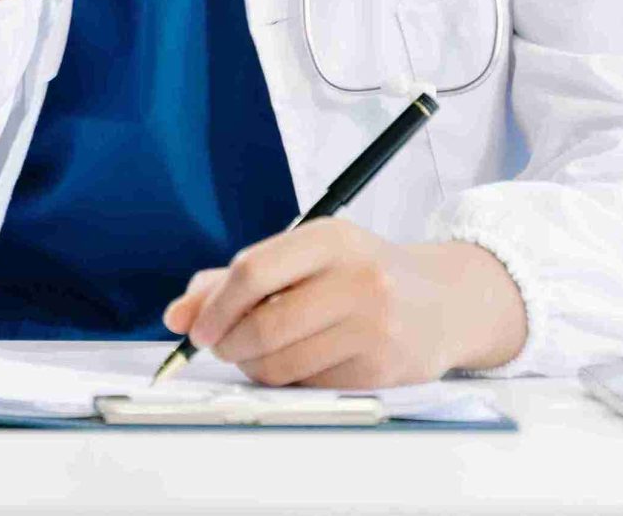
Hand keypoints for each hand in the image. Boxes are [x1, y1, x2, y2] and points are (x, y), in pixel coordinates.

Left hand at [161, 222, 526, 388]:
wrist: (443, 302)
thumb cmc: (361, 275)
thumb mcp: (306, 257)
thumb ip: (235, 278)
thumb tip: (178, 314)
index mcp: (332, 238)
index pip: (253, 271)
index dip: (214, 306)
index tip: (195, 327)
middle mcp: (358, 278)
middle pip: (264, 323)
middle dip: (227, 343)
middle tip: (220, 346)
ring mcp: (375, 325)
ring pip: (282, 363)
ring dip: (253, 367)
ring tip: (256, 355)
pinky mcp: (383, 368)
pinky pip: (310, 385)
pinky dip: (289, 382)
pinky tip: (296, 365)